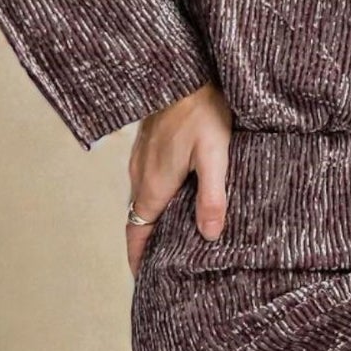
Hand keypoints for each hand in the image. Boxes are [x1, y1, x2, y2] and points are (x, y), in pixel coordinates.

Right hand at [125, 82, 233, 278]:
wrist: (181, 70)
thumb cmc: (201, 109)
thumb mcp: (214, 154)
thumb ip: (212, 195)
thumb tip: (209, 235)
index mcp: (153, 185)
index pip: (136, 232)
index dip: (138, 259)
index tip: (143, 280)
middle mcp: (140, 175)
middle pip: (138, 220)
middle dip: (147, 245)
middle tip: (162, 267)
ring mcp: (141, 159)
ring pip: (142, 200)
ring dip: (152, 221)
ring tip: (172, 238)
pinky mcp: (147, 145)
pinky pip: (146, 181)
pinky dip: (155, 199)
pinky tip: (176, 198)